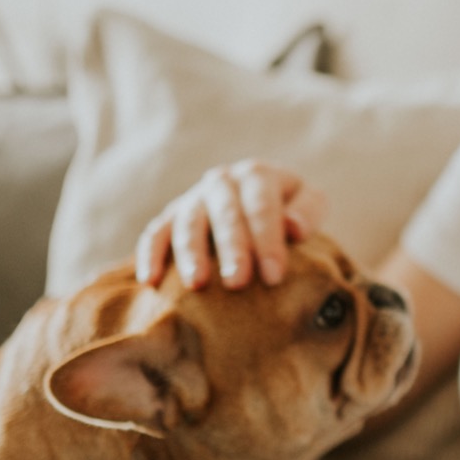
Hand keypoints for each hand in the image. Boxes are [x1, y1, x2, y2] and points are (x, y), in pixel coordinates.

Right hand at [135, 160, 328, 289]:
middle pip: (224, 213)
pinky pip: (155, 233)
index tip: (274, 276)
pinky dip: (150, 254)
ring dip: (190, 253)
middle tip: (237, 282)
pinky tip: (150, 281)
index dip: (268, 240)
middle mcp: (222, 181)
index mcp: (257, 175)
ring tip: (196, 285)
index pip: (261, 205)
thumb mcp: (309, 201)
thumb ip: (308, 210)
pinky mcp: (171, 217)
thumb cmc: (289, 209)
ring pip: (187, 222)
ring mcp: (193, 198)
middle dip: (231, 248)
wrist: (260, 203)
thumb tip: (294, 228)